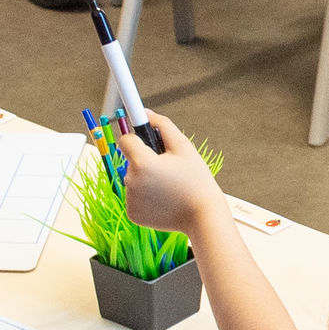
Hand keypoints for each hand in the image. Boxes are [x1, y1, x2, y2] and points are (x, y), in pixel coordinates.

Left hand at [112, 112, 224, 233]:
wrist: (202, 216)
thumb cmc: (196, 181)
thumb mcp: (183, 147)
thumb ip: (163, 125)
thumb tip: (146, 113)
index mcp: (142, 163)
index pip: (126, 140)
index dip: (138, 139)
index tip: (145, 140)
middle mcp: (131, 182)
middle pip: (131, 162)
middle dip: (146, 162)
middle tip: (168, 170)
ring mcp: (130, 200)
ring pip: (133, 180)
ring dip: (145, 180)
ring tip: (168, 186)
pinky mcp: (132, 214)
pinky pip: (135, 198)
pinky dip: (145, 198)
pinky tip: (163, 200)